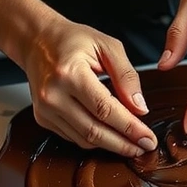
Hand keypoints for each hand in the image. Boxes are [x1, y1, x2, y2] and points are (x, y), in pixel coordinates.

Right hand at [23, 16, 157, 156]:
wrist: (38, 41)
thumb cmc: (72, 40)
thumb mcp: (107, 46)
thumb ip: (126, 76)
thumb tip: (140, 108)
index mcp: (70, 73)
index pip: (104, 109)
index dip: (129, 127)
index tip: (148, 138)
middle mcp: (53, 95)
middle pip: (93, 131)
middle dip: (123, 144)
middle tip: (145, 147)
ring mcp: (45, 109)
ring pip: (83, 139)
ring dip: (110, 145)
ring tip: (132, 145)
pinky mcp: (43, 118)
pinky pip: (73, 137)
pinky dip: (94, 139)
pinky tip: (110, 136)